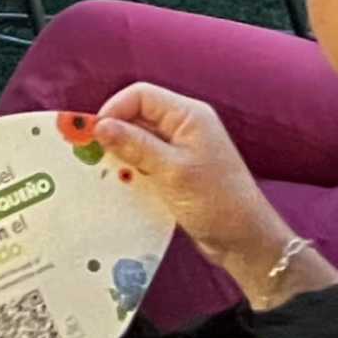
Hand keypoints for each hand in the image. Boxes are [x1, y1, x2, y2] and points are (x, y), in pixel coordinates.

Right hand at [79, 86, 289, 279]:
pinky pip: (146, 161)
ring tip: (102, 172)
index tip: (94, 135)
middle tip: (91, 155)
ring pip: (139, 140)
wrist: (245, 242)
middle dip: (114, 132)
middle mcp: (184, 126)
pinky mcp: (177, 172)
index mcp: (188, 115)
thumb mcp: (172, 172)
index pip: (141, 95)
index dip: (115, 109)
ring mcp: (181, 150)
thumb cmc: (215, 201)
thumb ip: (136, 146)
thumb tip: (100, 126)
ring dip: (121, 153)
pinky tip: (118, 184)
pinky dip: (131, 169)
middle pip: (138, 115)